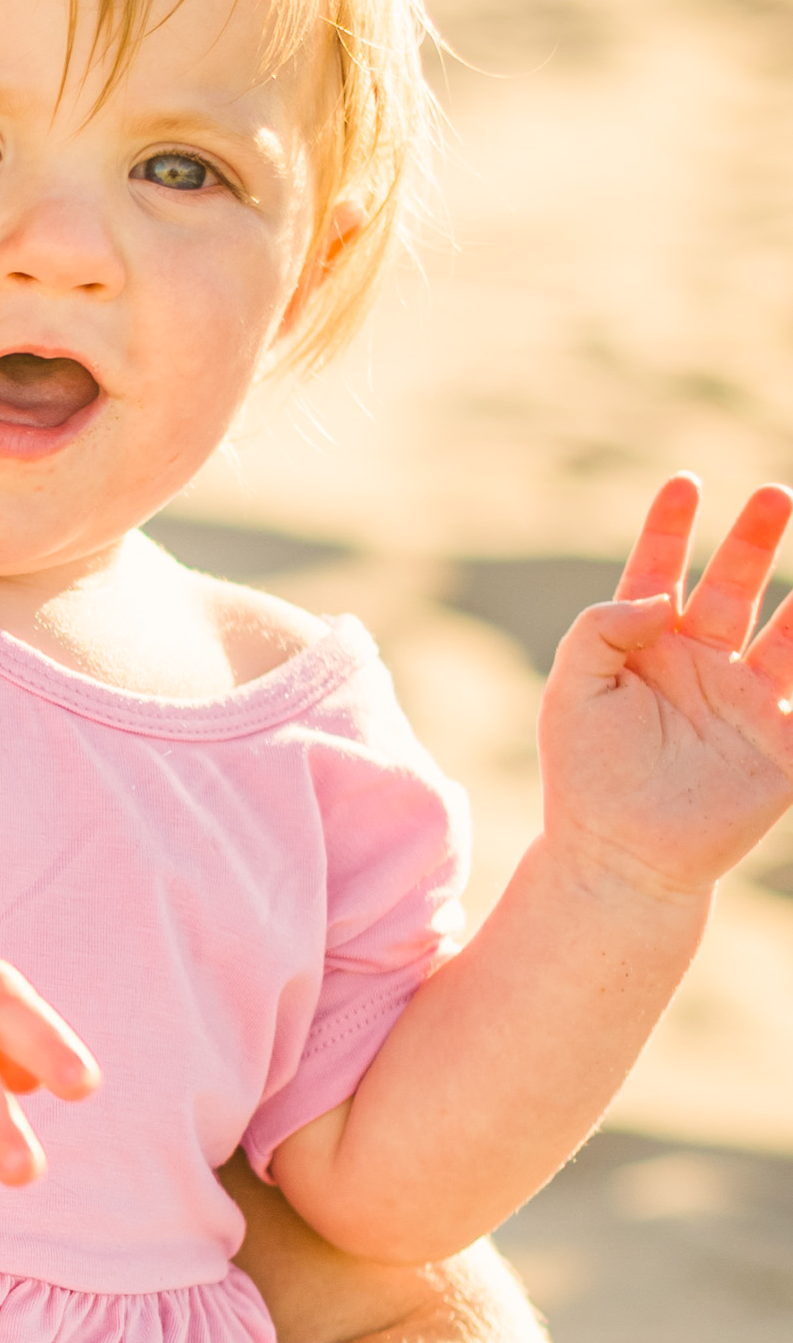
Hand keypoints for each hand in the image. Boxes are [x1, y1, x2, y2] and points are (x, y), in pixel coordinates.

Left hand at [540, 475, 792, 907]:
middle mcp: (701, 664)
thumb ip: (599, 631)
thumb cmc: (586, 777)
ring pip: (789, 630)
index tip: (685, 484)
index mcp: (647, 648)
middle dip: (753, 541)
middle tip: (774, 494)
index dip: (671, 529)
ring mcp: (746, 699)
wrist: (618, 859)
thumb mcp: (571, 693)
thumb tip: (653, 597)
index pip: (661, 573)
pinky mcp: (780, 740)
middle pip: (733, 586)